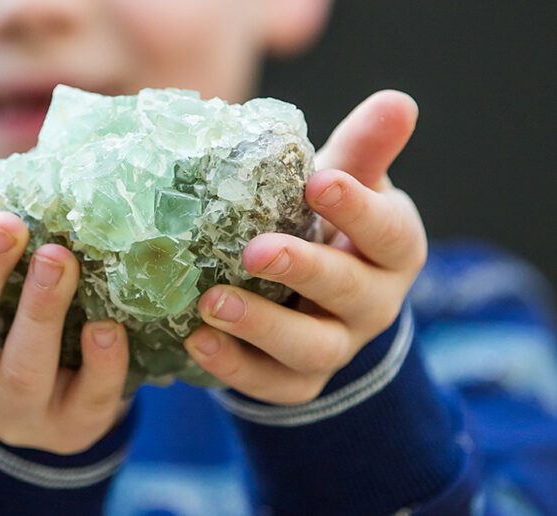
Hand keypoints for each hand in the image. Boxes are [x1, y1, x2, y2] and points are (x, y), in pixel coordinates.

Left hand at [182, 90, 427, 404]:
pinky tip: (196, 341)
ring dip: (261, 326)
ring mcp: (336, 347)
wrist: (308, 294)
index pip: (387, 232)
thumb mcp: (344, 184)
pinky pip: (271, 386)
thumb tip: (397, 101)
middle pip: (349, 293)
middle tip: (256, 250)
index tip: (318, 181)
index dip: (356, 209)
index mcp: (391, 250)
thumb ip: (362, 149)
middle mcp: (372, 304)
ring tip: (211, 303)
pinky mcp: (296, 382)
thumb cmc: (323, 222)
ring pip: (311, 349)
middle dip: (303, 271)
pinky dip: (234, 368)